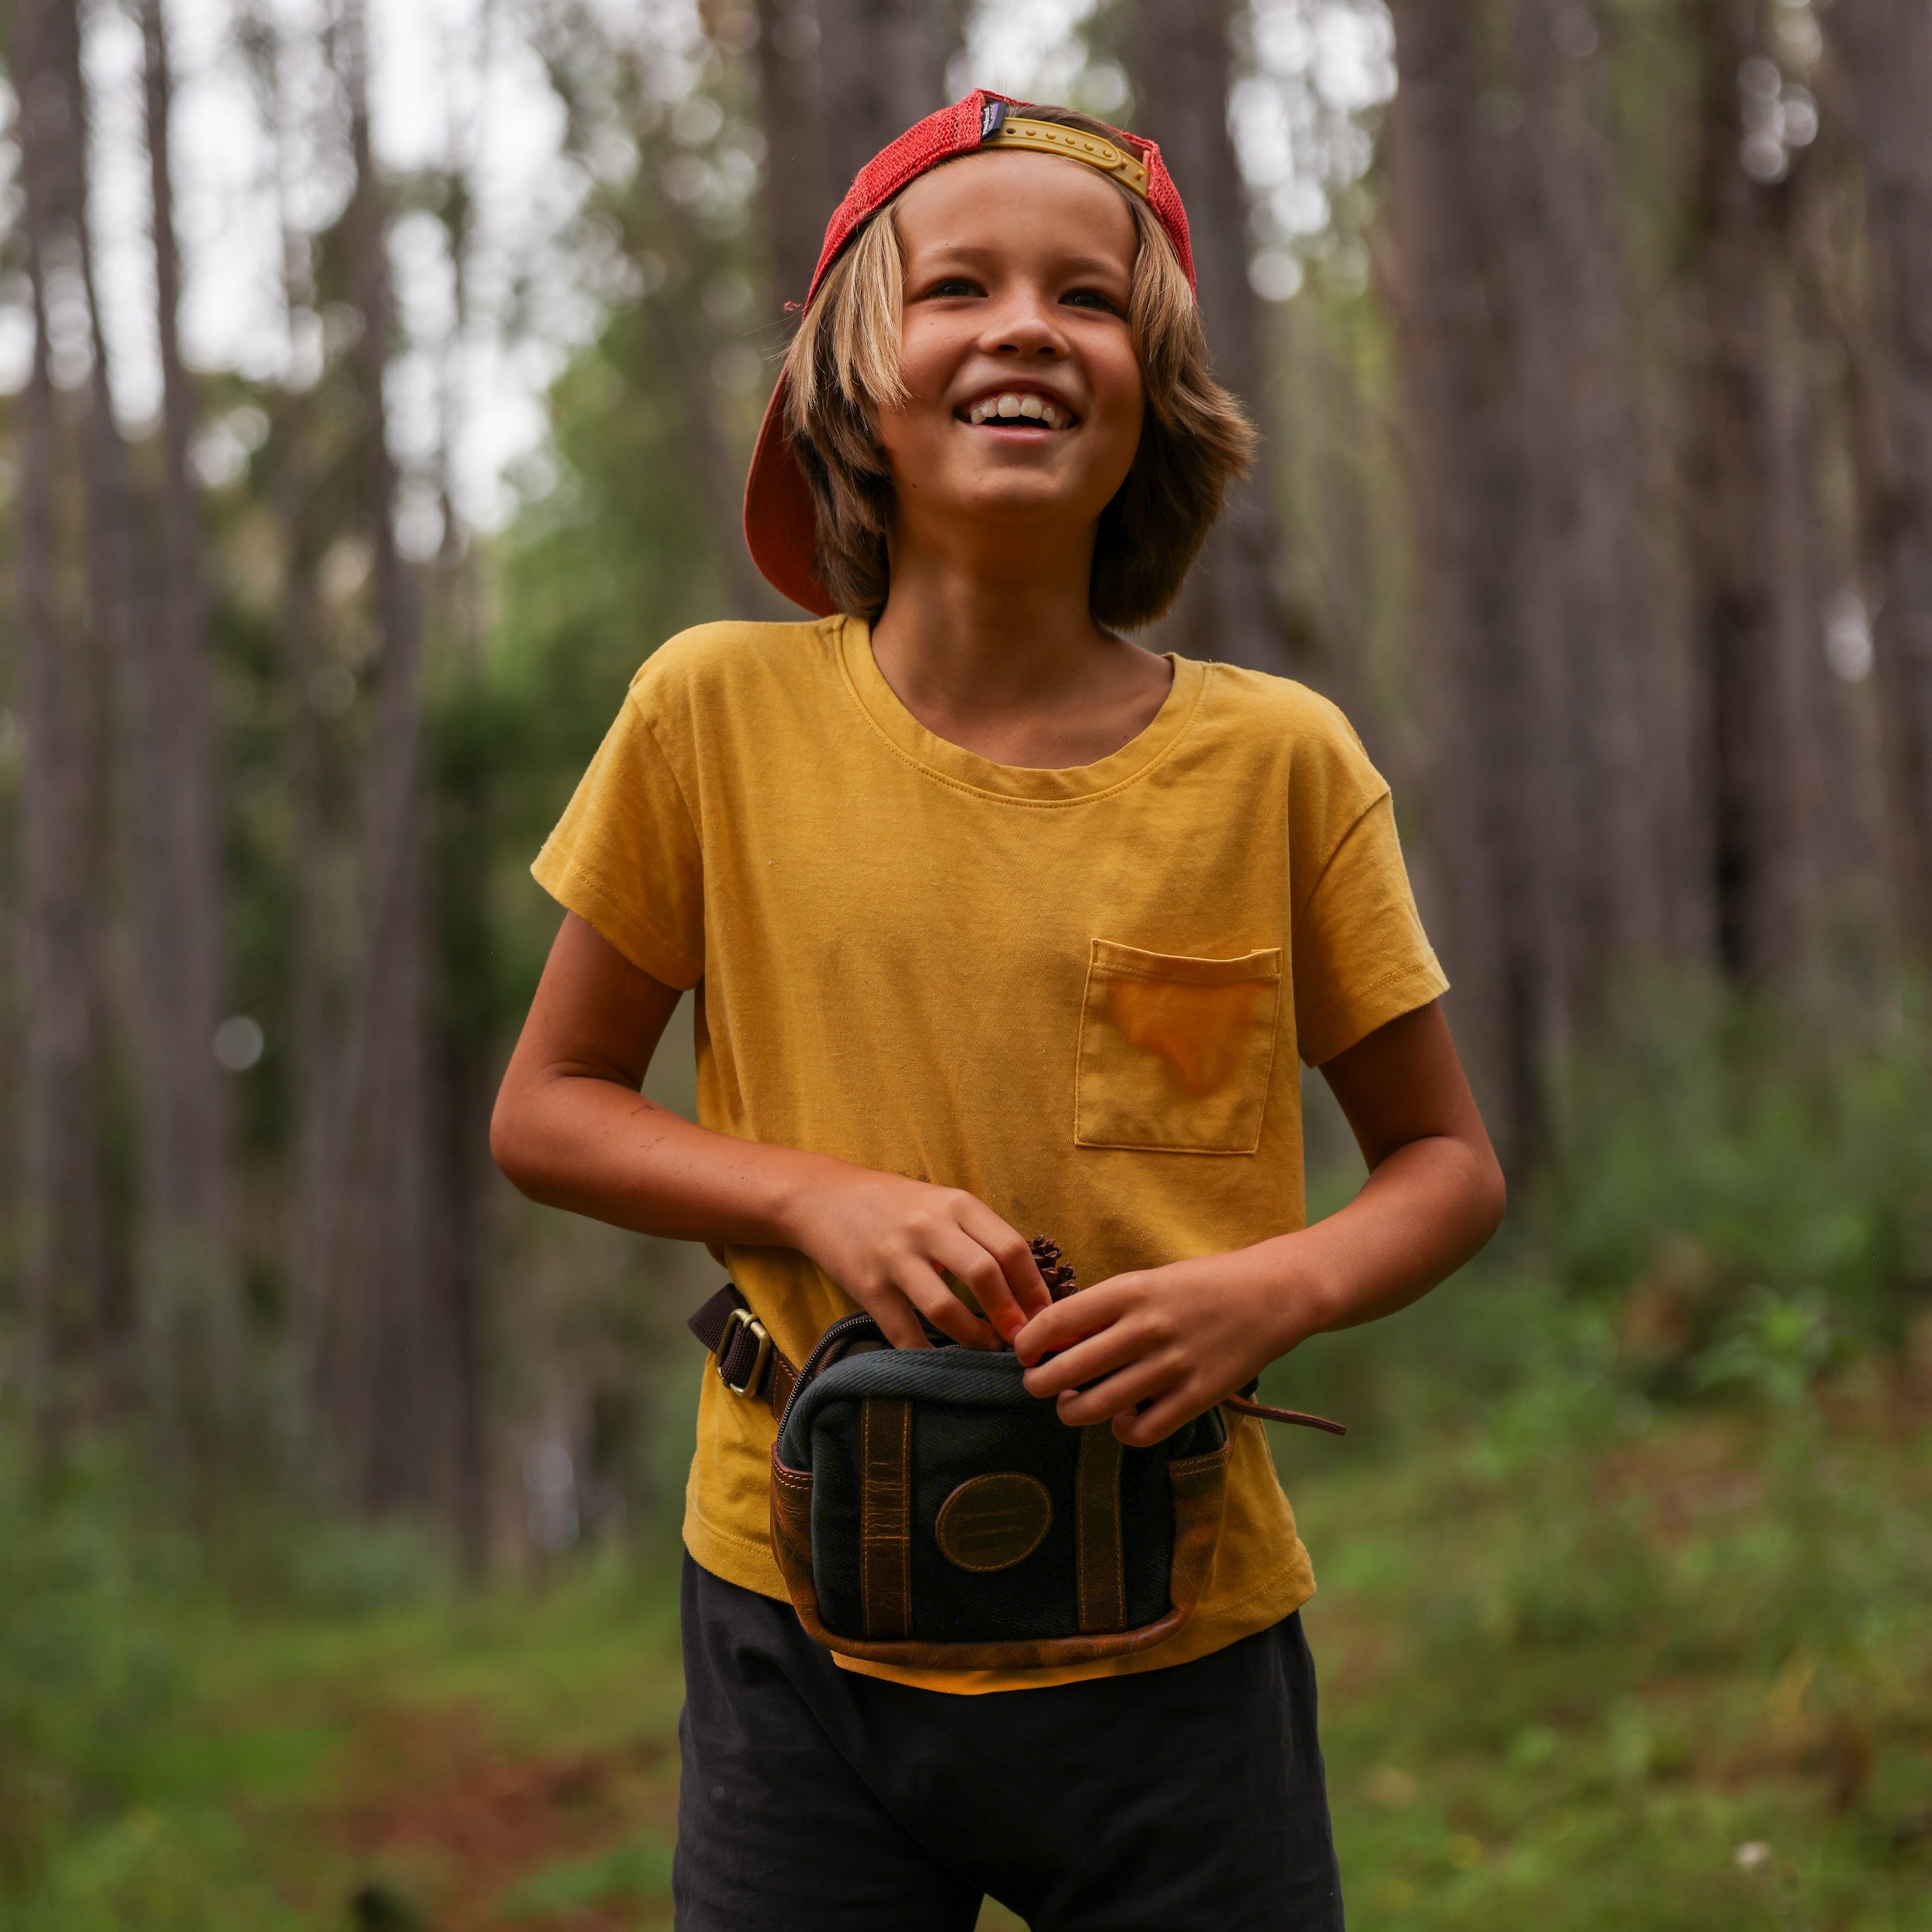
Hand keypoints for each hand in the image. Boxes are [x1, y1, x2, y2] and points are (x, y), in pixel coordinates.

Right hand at [786, 1162, 1052, 1350]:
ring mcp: (895, 1257)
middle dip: (1011, 1317)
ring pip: (946, 1309)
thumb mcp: (943, 1204)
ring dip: (974, 1338)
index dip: (1034, 1290)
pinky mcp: (867, 1286)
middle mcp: (927, 1227)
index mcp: (956, 1204)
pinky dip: (927, 1355)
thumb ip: (981, 1236)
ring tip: (985, 1348)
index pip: (1012, 1248)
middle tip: (1023, 1342)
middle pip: (986, 1275)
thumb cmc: (896, 1205)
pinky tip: (942, 1361)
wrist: (824, 1197)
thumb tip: (1026, 1291)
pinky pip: (904, 1333)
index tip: (1046, 1318)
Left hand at [1013, 1249, 1327, 1444]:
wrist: (1272, 1294)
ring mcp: (1172, 1366)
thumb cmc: (1203, 1283)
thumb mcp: (1150, 1280)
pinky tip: (1122, 1418)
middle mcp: (1146, 1328)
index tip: (1024, 1353)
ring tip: (1072, 1405)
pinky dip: (1121, 1430)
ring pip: (1096, 1407)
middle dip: (1039, 1384)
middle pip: (1067, 1371)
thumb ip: (1107, 1308)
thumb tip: (1056, 1340)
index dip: (1029, 1343)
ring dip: (1072, 1411)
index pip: (1057, 1321)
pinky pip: (1140, 1431)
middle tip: (1039, 1385)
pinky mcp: (1197, 1396)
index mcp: (1130, 1290)